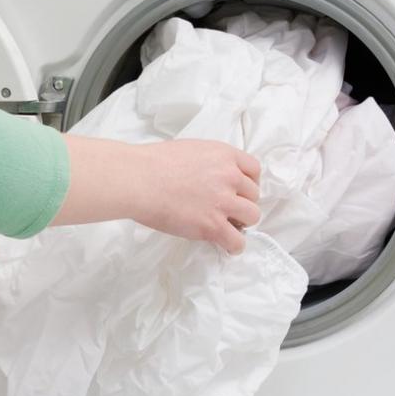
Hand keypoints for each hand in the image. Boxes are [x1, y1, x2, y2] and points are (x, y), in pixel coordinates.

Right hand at [131, 140, 261, 253]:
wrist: (139, 179)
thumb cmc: (153, 163)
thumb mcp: (190, 150)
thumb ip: (208, 163)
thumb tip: (207, 177)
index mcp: (224, 155)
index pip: (254, 169)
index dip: (248, 183)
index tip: (239, 191)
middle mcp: (229, 176)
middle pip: (254, 195)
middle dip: (242, 203)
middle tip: (226, 210)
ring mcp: (223, 202)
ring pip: (252, 217)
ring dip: (241, 223)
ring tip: (226, 227)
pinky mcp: (213, 225)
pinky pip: (237, 241)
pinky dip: (234, 245)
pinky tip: (226, 245)